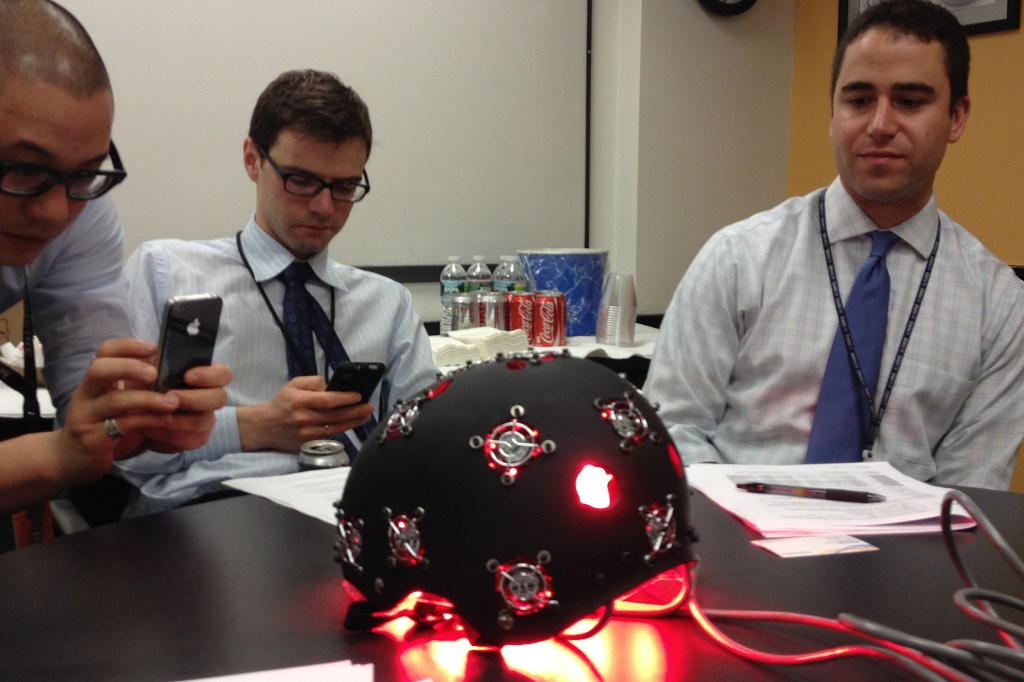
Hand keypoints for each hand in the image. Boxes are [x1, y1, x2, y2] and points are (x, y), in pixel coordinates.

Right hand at [54, 338, 186, 484]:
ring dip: (147, 398)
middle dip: (129, 368)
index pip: (103, 352)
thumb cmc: (102, 426)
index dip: (127, 346)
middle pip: (99, 370)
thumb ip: (133, 385)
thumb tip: (165, 364)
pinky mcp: (93, 440)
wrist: (72, 460)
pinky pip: (122, 426)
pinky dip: (146, 420)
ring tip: (172, 401)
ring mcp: (86, 417)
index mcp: (93, 382)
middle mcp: (85, 395)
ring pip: (113, 400)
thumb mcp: (114, 402)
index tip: (153, 347)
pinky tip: (164, 419)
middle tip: (155, 373)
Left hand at [135, 363, 231, 453]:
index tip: (188, 376)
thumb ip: (154, 361)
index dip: (210, 376)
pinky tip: (151, 427)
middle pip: (219, 398)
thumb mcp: (146, 367)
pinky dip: (168, 435)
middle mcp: (211, 397)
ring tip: (154, 414)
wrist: (133, 410)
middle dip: (193, 398)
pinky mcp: (196, 438)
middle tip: (169, 397)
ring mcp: (206, 418)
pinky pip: (190, 440)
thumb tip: (156, 360)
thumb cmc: (143, 384)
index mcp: (205, 376)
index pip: (223, 374)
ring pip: (202, 422)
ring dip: (176, 419)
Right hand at [237, 375, 375, 452]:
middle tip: (369, 406)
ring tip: (365, 415)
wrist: (265, 426)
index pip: (326, 400)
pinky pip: (329, 436)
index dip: (344, 398)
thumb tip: (331, 386)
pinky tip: (352, 423)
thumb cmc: (281, 403)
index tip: (358, 396)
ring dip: (353, 421)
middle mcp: (303, 419)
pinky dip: (342, 429)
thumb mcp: (293, 385)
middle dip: (355, 411)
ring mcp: (306, 434)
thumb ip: (313, 382)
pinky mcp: (308, 444)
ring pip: (335, 427)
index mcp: (299, 401)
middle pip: (335, 416)